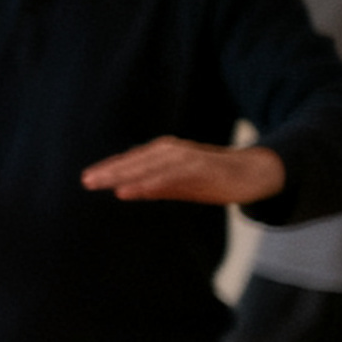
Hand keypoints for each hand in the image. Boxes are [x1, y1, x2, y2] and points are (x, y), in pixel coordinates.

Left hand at [81, 137, 284, 204]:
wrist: (255, 173)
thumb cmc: (215, 178)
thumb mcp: (180, 184)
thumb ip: (154, 186)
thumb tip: (123, 190)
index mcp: (166, 154)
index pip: (133, 160)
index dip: (110, 168)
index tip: (88, 178)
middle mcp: (173, 151)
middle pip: (136, 161)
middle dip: (110, 171)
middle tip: (86, 181)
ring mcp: (187, 158)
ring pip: (150, 166)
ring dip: (126, 174)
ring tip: (103, 184)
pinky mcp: (201, 167)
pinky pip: (172, 176)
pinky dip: (151, 182)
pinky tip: (134, 189)